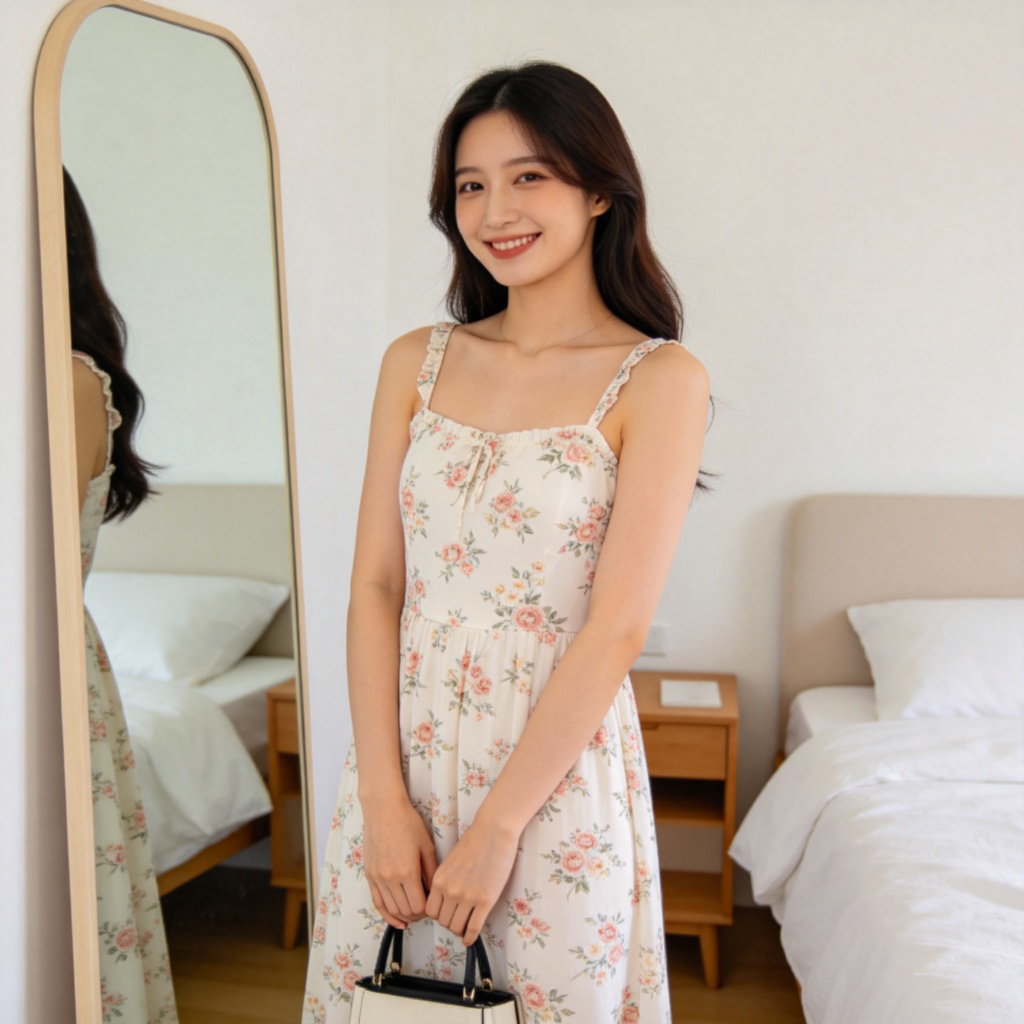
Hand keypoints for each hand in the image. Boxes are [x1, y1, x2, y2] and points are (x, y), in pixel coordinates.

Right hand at [361, 797, 438, 930]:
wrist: (383, 810)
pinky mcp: (369, 875)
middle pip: (405, 911)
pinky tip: (397, 921)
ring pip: (391, 909)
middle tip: (427, 909)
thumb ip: (432, 873)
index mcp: (407, 872)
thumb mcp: (427, 846)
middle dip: (418, 914)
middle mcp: (390, 878)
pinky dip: (387, 914)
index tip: (434, 905)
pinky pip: (377, 903)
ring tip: (415, 912)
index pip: (419, 906)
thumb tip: (436, 893)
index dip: (428, 911)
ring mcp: (377, 878)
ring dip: (404, 915)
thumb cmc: (408, 823)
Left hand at [425, 816, 518, 945]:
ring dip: (460, 930)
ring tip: (465, 928)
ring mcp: (468, 897)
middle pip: (443, 921)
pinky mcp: (485, 901)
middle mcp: (450, 891)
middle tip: (457, 920)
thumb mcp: (451, 861)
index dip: (438, 915)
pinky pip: (474, 928)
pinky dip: (470, 937)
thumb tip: (445, 900)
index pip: (430, 911)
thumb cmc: (475, 842)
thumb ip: (445, 881)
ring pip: (457, 927)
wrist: (494, 832)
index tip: (445, 913)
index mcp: (439, 880)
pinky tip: (470, 939)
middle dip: (449, 923)